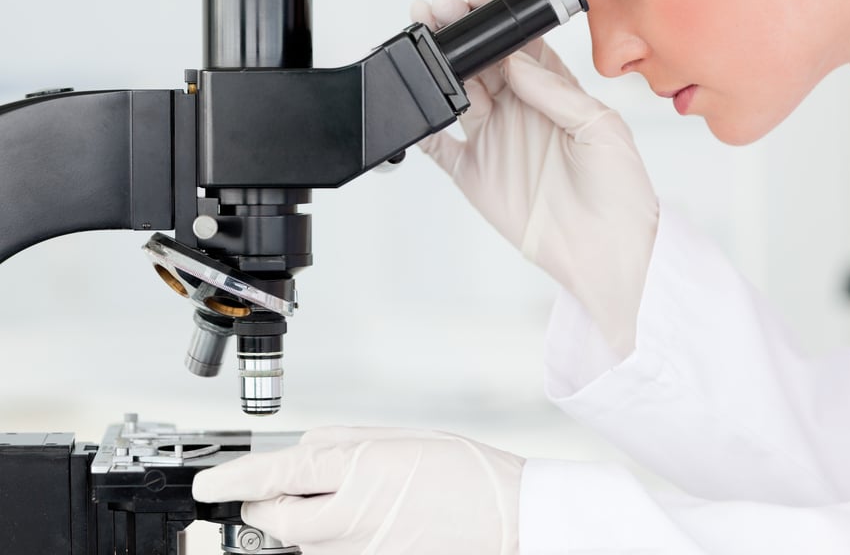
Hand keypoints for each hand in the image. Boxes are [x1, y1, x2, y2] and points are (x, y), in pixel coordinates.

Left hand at [191, 426, 522, 554]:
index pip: (280, 474)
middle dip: (261, 509)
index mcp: (361, 469)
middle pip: (279, 522)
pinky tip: (353, 520)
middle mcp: (354, 516)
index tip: (209, 485)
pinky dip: (327, 542)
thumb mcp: (400, 437)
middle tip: (260, 496)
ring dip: (297, 525)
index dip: (236, 480)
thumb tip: (302, 450)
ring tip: (327, 500)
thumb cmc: (464, 473)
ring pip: (302, 545)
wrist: (508, 519)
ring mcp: (362, 551)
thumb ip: (343, 442)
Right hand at [411, 0, 658, 356]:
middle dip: (458, 31)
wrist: (607, 253)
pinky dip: (422, 125)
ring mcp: (495, 140)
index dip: (495, 16)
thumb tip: (518, 61)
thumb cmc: (621, 191)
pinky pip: (439, 145)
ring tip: (422, 41)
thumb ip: (558, 93)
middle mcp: (521, 111)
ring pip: (456, 92)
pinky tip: (411, 101)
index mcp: (555, 92)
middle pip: (481, 61)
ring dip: (437, 66)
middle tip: (437, 9)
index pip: (519, 43)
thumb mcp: (602, 129)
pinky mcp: (474, 174)